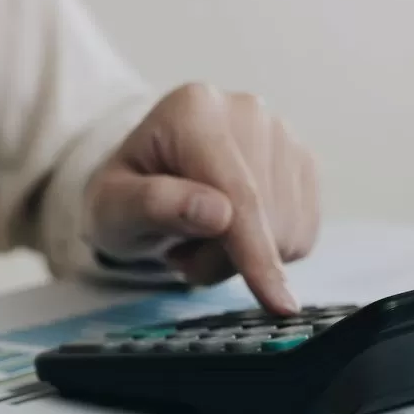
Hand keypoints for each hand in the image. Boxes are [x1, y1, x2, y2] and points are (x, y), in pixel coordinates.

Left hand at [85, 84, 319, 312]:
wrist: (141, 184)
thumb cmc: (121, 198)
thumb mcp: (111, 207)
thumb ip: (153, 205)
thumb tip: (218, 213)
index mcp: (194, 110)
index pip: (238, 193)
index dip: (256, 251)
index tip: (277, 303)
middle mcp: (246, 111)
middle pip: (266, 216)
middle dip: (223, 257)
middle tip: (179, 252)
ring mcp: (281, 134)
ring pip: (288, 230)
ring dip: (241, 257)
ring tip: (198, 239)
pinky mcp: (301, 162)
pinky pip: (302, 234)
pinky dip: (265, 251)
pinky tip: (229, 234)